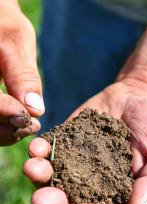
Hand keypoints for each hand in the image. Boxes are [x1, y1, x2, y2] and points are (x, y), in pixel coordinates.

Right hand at [0, 1, 43, 144]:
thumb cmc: (1, 22)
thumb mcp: (14, 42)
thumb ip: (23, 75)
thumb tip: (36, 109)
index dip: (7, 113)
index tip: (32, 119)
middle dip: (7, 129)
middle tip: (32, 127)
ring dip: (4, 132)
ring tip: (28, 126)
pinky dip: (1, 125)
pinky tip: (17, 120)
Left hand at [24, 78, 146, 203]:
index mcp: (121, 192)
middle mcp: (97, 180)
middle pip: (72, 199)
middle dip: (55, 201)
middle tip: (41, 200)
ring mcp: (82, 158)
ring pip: (57, 173)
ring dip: (42, 175)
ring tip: (33, 168)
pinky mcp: (72, 137)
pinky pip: (55, 146)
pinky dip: (43, 149)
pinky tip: (37, 147)